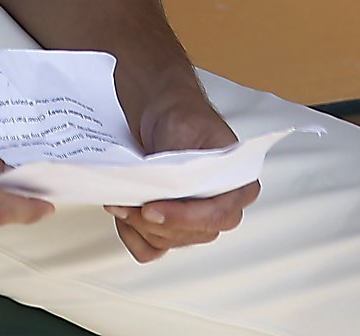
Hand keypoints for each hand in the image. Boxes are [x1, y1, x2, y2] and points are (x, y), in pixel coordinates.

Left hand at [105, 81, 260, 262]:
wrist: (163, 111)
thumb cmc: (182, 115)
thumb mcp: (185, 129)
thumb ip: (183, 163)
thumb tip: (171, 189)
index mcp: (238, 183)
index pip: (218, 215)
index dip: (184, 217)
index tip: (152, 208)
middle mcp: (221, 206)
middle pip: (192, 234)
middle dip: (156, 222)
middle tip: (129, 203)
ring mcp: (195, 219)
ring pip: (169, 242)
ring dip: (140, 226)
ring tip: (121, 202)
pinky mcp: (171, 225)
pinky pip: (152, 248)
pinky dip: (134, 236)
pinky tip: (125, 215)